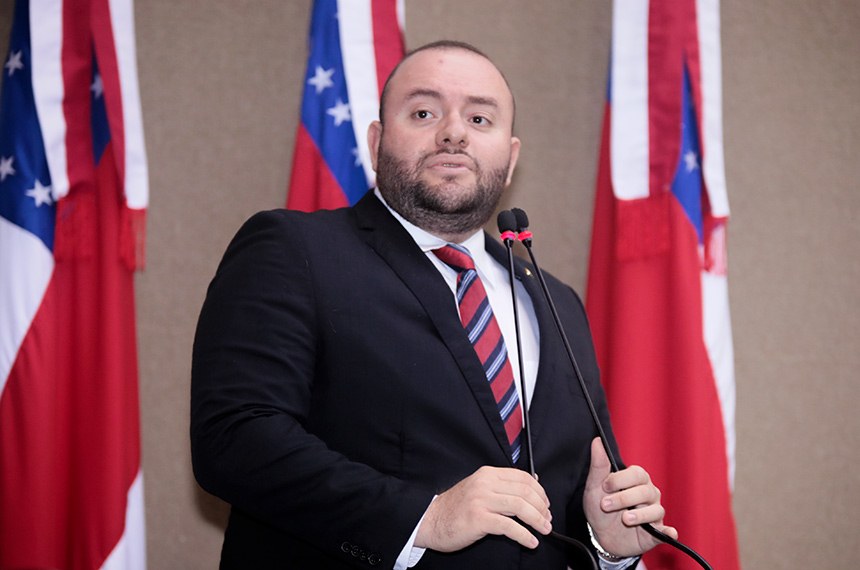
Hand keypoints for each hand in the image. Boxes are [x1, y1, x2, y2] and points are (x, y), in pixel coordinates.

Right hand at [415, 466, 552, 551]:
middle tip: (548, 520)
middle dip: (542, 508)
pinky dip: (524, 535)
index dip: (540, 492)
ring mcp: (481, 500)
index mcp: (487, 474)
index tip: (546, 505)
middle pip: (525, 492)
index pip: (523, 477)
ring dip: (538, 520)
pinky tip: (531, 542)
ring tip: (544, 530)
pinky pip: (509, 526)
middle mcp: (485, 483)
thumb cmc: (456, 508)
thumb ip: (501, 487)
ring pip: (520, 507)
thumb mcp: (479, 489)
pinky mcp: (478, 519)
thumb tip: (532, 485)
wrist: (431, 520)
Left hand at [583, 437, 677, 556]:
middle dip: (624, 498)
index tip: (605, 486)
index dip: (621, 479)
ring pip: (655, 510)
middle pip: (645, 492)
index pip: (637, 474)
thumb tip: (597, 440)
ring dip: (640, 515)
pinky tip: (670, 532)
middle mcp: (648, 494)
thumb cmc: (600, 506)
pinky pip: (666, 531)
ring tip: (625, 519)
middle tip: (605, 505)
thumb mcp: (595, 486)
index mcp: (636, 480)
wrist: (600, 534)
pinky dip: (669, 532)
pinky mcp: (655, 533)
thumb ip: (599, 465)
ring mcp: (653, 513)